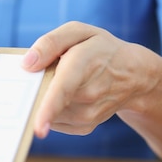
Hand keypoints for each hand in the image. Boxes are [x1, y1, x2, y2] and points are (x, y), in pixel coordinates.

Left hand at [21, 21, 154, 138]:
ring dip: (45, 101)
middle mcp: (89, 94)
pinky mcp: (84, 127)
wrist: (134, 75)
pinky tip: (67, 97)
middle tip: (45, 75)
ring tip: (63, 83)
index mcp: (84, 64)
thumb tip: (27, 64)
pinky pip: (55, 122)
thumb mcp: (78, 32)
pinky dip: (53, 111)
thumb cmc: (99, 49)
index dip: (49, 108)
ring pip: (49, 114)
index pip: (64, 89)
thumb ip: (50, 43)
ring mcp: (88, 114)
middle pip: (48, 102)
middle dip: (36, 92)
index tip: (38, 128)